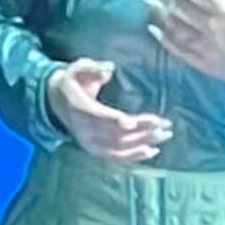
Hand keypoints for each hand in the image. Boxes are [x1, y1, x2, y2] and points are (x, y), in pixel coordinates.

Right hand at [43, 55, 169, 166]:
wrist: (58, 102)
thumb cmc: (74, 81)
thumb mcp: (78, 68)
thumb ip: (92, 67)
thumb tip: (109, 69)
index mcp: (79, 107)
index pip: (97, 116)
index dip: (114, 120)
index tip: (132, 122)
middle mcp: (83, 129)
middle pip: (114, 133)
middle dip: (141, 130)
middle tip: (164, 124)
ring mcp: (89, 143)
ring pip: (118, 147)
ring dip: (143, 143)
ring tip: (165, 134)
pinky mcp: (95, 150)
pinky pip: (116, 158)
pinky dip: (134, 156)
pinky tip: (152, 151)